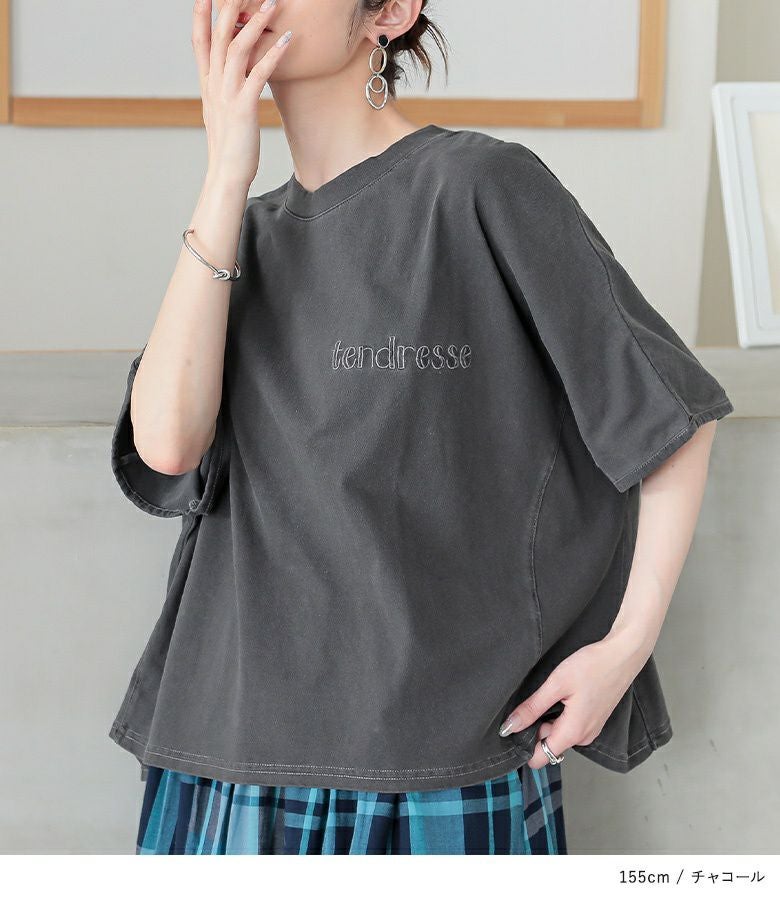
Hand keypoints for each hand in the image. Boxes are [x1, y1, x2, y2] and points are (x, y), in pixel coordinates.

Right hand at [192, 0, 292, 186]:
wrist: (226, 175)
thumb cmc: (230, 147)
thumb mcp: (223, 113)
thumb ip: (226, 91)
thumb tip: (236, 78)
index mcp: (207, 85)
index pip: (199, 41)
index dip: (201, 14)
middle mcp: (213, 85)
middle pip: (217, 35)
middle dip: (229, 6)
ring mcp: (227, 95)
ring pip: (236, 48)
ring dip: (254, 23)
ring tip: (271, 3)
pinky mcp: (243, 108)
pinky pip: (258, 74)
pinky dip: (273, 55)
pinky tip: (287, 41)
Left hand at [500, 630, 654, 768]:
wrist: (622, 655)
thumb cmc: (592, 666)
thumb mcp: (556, 685)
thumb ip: (532, 708)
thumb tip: (509, 727)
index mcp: (572, 733)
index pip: (541, 758)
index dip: (524, 747)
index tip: (515, 727)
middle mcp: (583, 737)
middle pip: (548, 744)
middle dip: (535, 727)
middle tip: (533, 700)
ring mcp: (590, 729)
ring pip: (558, 734)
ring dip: (548, 719)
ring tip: (550, 694)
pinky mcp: (594, 720)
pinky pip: (570, 726)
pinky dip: (560, 715)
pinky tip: (561, 695)